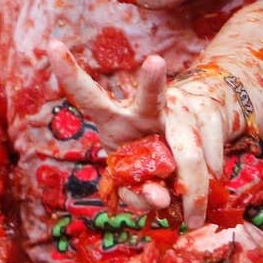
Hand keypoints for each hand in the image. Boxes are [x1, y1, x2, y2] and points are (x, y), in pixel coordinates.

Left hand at [50, 40, 234, 226]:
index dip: (68, 72)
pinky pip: (210, 159)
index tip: (50, 44)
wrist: (196, 134)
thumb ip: (138, 194)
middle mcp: (148, 108)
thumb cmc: (149, 160)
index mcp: (114, 118)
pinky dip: (208, 182)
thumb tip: (163, 200)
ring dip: (192, 189)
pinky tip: (208, 186)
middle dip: (152, 83)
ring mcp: (183, 108)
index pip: (88, 95)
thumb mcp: (133, 179)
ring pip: (189, 149)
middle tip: (155, 61)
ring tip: (192, 218)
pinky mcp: (212, 116)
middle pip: (150, 98)